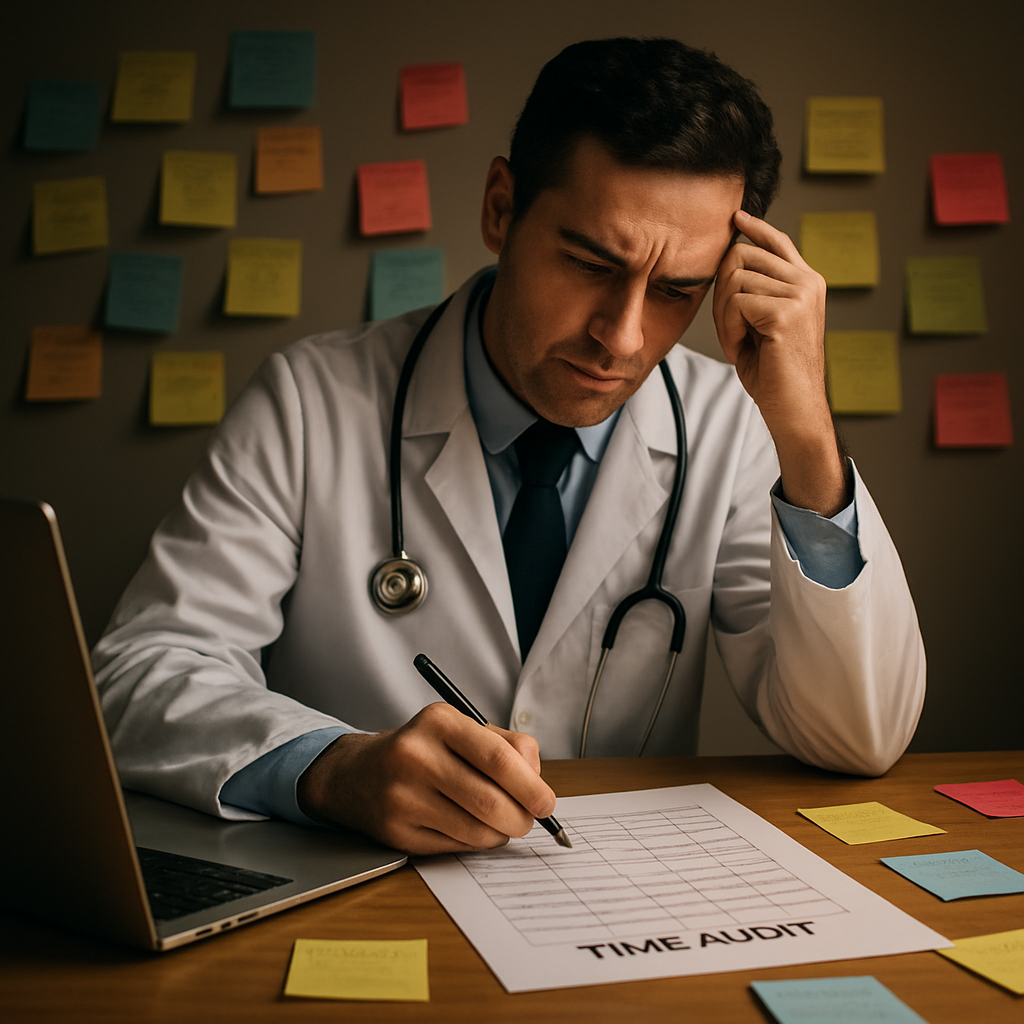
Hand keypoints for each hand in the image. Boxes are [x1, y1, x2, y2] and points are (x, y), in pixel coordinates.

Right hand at [296, 702, 555, 854]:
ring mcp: (402, 796)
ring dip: (501, 834)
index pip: (498, 758)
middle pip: (490, 801)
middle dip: (522, 818)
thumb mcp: (463, 730)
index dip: (530, 786)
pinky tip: (470, 828)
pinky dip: (476, 843)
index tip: (547, 803)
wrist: (358, 774)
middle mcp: (415, 756)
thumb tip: (538, 783)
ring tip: (500, 823)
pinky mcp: (396, 831)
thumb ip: (509, 747)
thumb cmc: (426, 750)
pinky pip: (456, 847)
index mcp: (439, 722)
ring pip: (476, 830)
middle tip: (529, 820)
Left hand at [713, 210, 847, 515]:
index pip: (777, 242)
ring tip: (743, 342)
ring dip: (725, 317)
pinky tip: (746, 347)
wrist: (794, 408)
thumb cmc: (774, 372)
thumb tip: (731, 258)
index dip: (755, 227)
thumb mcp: (763, 323)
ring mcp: (800, 294)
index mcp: (806, 282)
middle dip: (723, 294)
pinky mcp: (786, 311)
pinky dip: (729, 329)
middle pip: (741, 257)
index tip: (736, 217)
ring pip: (734, 281)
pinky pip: (735, 304)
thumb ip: (755, 291)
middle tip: (733, 331)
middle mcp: (807, 281)